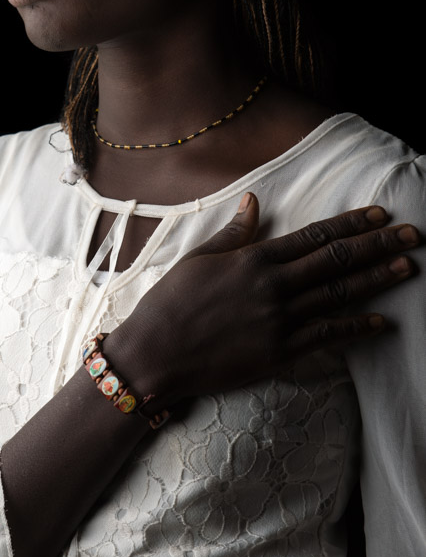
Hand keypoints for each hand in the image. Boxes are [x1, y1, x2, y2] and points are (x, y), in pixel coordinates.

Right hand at [108, 194, 419, 408]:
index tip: (380, 215)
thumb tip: (255, 202)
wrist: (156, 354)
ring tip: (406, 268)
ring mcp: (279, 322)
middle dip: (378, 246)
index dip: (351, 224)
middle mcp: (273, 287)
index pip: (314, 236)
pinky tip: (380, 321)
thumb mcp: (199, 258)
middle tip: (413, 235)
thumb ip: (234, 232)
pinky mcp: (279, 353)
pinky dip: (356, 327)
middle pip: (336, 262)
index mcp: (253, 259)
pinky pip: (326, 336)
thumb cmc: (170, 303)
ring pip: (339, 296)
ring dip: (376, 280)